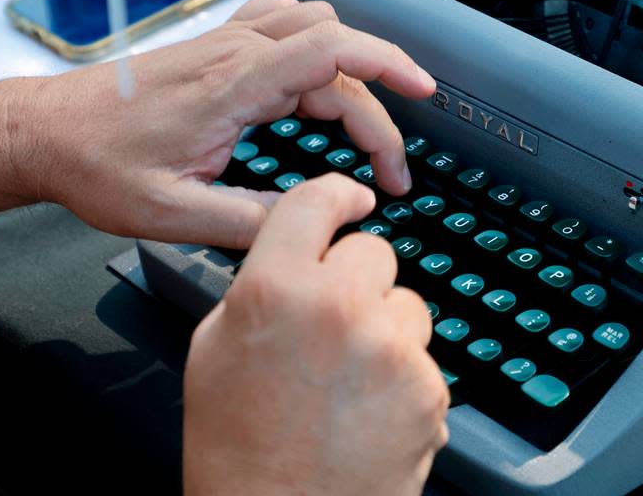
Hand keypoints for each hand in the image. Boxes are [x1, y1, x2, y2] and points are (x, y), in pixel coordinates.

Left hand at [0, 0, 435, 246]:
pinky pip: (287, 25)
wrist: (43, 133)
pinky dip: (321, 48)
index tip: (424, 93)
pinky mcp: (219, 48)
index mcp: (231, 84)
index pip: (330, 51)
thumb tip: (326, 216)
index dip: (387, 64)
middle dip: (379, 103)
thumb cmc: (96, 167)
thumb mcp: (173, 214)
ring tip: (369, 125)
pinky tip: (322, 82)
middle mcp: (234, 52)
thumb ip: (255, 218)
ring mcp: (226, 43)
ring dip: (353, 71)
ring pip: (317, 31)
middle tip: (387, 170)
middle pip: (336, 51)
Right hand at [183, 174, 448, 495]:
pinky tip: (368, 412)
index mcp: (274, 289)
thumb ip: (259, 286)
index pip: (315, 201)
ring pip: (406, 305)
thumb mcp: (214, 349)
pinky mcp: (428, 387)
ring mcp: (390, 347)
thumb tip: (295, 255)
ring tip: (347, 383)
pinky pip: (424, 358)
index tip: (350, 199)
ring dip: (386, 331)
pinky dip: (405, 380)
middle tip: (333, 329)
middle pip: (374, 252)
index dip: (336, 195)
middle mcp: (337, 307)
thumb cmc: (237, 448)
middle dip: (356, 282)